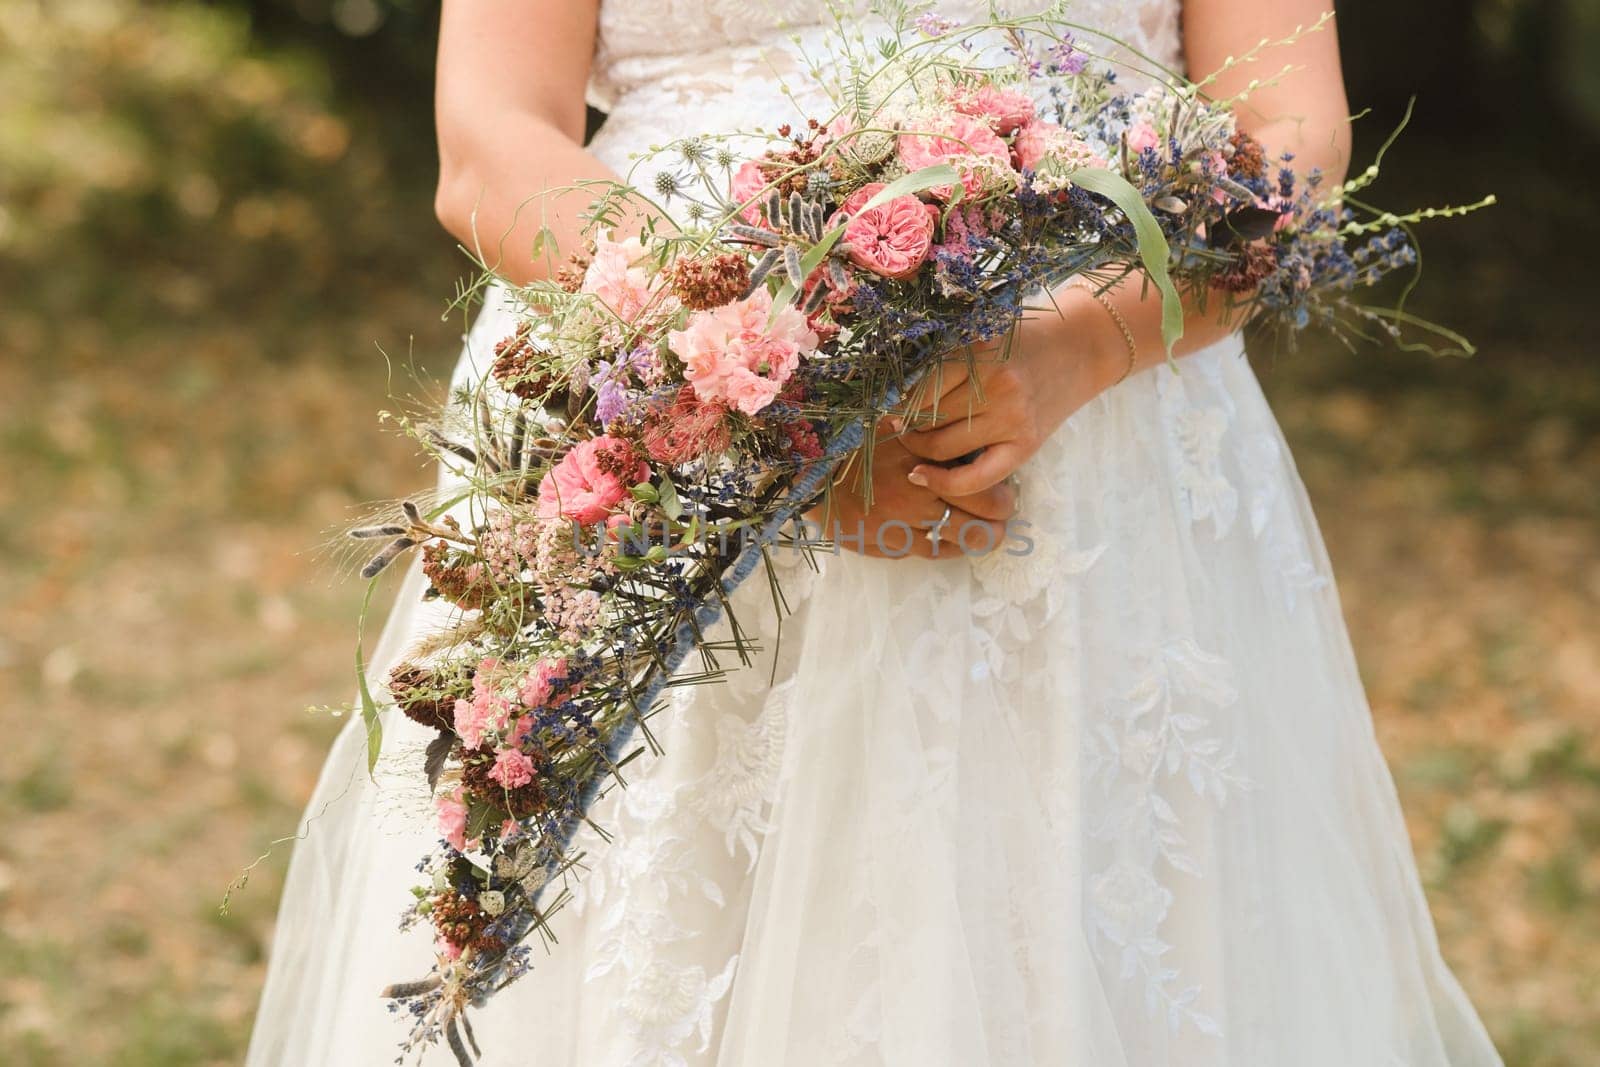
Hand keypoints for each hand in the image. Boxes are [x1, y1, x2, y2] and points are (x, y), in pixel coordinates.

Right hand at [804, 418, 1018, 559]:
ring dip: (980, 538)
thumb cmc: (849, 440)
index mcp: (926, 461)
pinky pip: (933, 553)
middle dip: (1000, 519)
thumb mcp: (888, 419)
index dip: (1002, 491)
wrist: (806, 476)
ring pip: (965, 541)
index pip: (985, 485)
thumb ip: (925, 423)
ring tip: (986, 531)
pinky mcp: (890, 545)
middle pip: (986, 520)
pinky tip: (950, 540)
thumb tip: (962, 420)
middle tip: (1001, 513)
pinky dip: (949, 548)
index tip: (1005, 487)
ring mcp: (907, 525)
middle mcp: (922, 497)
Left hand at [894, 292, 1124, 497]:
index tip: (880, 404)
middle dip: (903, 424)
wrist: (1078, 348)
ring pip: (941, 446)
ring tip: (911, 439)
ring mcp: (1012, 418)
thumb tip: (888, 393)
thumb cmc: (1018, 339)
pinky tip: (921, 476)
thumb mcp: (978, 334)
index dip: (892, 400)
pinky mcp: (1025, 446)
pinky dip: (942, 482)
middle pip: (926, 418)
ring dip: (917, 448)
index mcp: (978, 350)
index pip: (918, 386)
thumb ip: (940, 357)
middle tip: (894, 423)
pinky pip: (974, 477)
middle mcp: (996, 385)